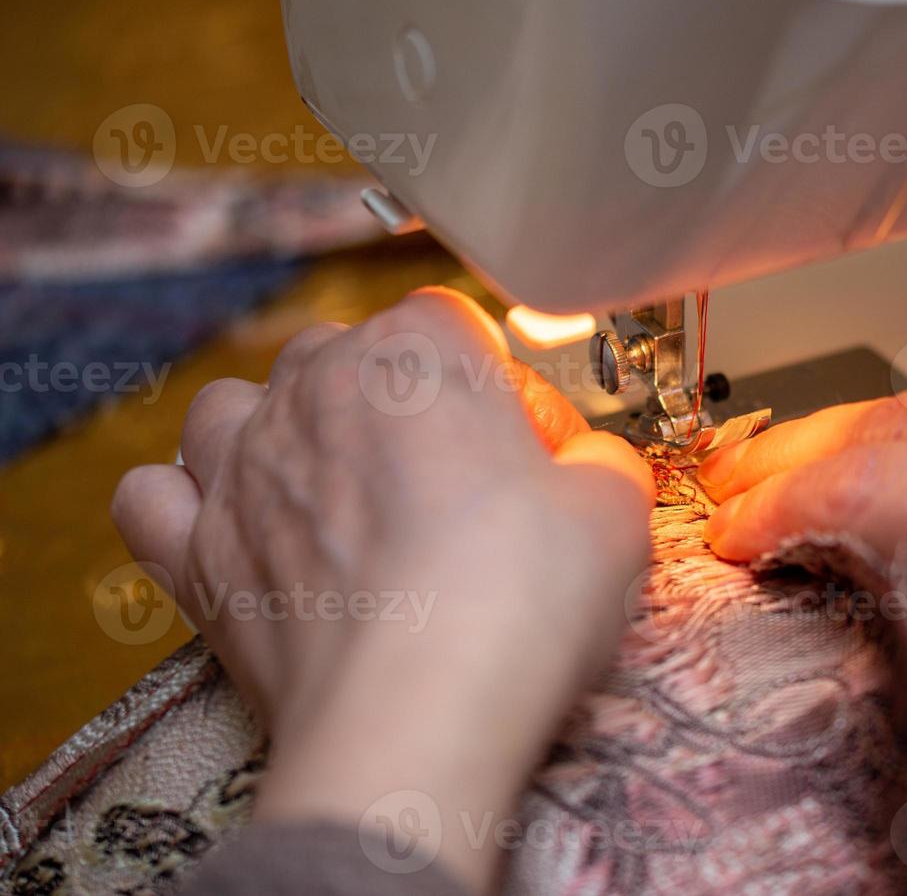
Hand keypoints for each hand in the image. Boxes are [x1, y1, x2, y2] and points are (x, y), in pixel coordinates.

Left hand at [112, 289, 652, 889]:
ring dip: (277, 432)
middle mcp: (310, 389)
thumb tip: (588, 469)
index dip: (503, 388)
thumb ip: (601, 463)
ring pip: (234, 406)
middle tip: (456, 487)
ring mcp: (237, 470)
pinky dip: (187, 505)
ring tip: (335, 493)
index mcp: (414, 353)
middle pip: (344, 355)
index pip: (456, 325)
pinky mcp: (192, 555)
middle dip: (396, 404)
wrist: (417, 721)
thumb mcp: (615, 511)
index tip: (535, 458)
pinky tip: (236, 529)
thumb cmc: (519, 600)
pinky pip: (152, 496)